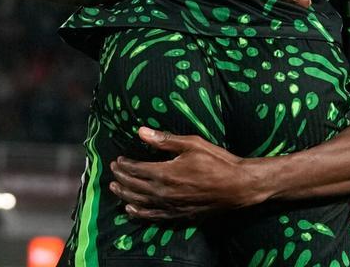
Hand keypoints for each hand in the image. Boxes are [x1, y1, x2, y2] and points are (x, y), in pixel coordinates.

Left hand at [109, 127, 266, 220]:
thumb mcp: (192, 144)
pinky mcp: (178, 215)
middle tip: (112, 172)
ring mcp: (170, 205)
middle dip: (121, 178)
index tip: (117, 160)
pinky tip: (131, 210)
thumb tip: (141, 132)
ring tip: (114, 189)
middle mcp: (164, 192)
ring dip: (125, 195)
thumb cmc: (217, 161)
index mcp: (165, 172)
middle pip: (135, 186)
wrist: (237, 186)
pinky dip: (139, 213)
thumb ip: (165, 140)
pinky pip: (153, 216)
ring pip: (140, 202)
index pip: (137, 169)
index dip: (125, 165)